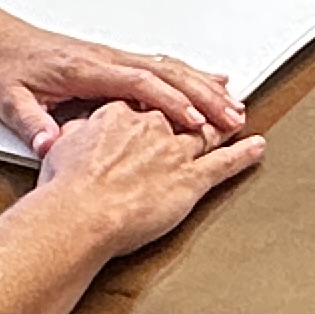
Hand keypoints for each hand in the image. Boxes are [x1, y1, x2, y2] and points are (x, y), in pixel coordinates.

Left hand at [0, 11, 247, 153]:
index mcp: (85, 68)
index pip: (139, 83)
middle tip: (233, 117)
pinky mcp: (111, 60)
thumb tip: (47, 143)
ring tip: (233, 104)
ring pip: (168, 66)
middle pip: (166, 73)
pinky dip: (188, 75)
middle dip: (204, 95)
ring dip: (203, 84)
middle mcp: (104, 58)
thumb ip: (29, 121)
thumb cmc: (2, 68)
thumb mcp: (8, 99)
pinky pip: (159, 65)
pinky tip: (207, 82)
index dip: (172, 103)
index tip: (197, 122)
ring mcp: (111, 57)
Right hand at [32, 101, 265, 254]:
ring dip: (223, 122)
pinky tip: (256, 146)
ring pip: (206, 131)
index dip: (158, 100)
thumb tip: (63, 133)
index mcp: (118, 114)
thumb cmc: (64, 189)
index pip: (144, 100)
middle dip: (197, 105)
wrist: (78, 215)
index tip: (165, 98)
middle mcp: (150, 126)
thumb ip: (72, 136)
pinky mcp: (190, 179)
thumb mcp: (58, 149)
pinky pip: (224, 163)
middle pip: (180, 109)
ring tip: (236, 115)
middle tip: (212, 100)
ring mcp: (173, 151)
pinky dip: (243, 155)